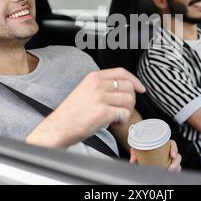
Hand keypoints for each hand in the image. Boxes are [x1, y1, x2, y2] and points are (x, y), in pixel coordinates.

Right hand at [27, 68, 145, 147]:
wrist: (59, 127)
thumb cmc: (72, 113)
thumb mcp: (85, 90)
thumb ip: (102, 85)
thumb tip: (125, 88)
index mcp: (93, 77)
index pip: (121, 72)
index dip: (135, 81)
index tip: (141, 89)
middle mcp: (97, 85)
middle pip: (128, 86)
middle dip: (131, 100)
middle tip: (123, 109)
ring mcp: (99, 98)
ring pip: (129, 100)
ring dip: (127, 111)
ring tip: (116, 117)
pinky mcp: (102, 112)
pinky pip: (124, 114)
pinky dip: (122, 120)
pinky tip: (113, 123)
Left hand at [129, 140, 181, 171]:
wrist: (140, 152)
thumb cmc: (141, 147)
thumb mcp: (137, 147)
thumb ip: (135, 152)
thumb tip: (133, 160)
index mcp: (163, 144)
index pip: (172, 144)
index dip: (174, 149)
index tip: (172, 155)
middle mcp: (167, 152)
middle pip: (177, 156)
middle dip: (176, 163)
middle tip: (171, 168)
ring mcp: (168, 160)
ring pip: (177, 164)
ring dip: (175, 168)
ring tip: (171, 172)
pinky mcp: (168, 166)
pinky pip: (174, 169)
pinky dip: (174, 171)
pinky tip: (170, 173)